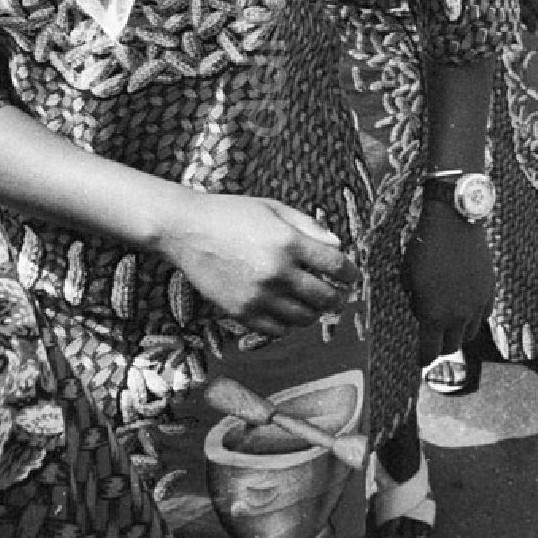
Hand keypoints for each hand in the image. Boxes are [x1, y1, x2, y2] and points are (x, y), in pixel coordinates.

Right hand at [162, 194, 358, 336]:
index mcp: (288, 242)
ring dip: (313, 312)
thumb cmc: (231, 213)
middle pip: (325, 297)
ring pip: (304, 318)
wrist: (186, 229)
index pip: (336, 266)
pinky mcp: (241, 312)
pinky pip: (277, 330)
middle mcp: (277, 272)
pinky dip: (288, 324)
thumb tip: (338, 247)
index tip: (352, 276)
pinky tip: (286, 311)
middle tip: (337, 296)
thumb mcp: (274, 208)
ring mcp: (259, 295)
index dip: (350, 273)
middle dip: (337, 297)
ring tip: (311, 304)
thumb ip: (309, 226)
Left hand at [402, 191, 493, 360]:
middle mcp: (457, 316)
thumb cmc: (423, 246)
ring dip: (458, 334)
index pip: (429, 350)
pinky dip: (473, 318)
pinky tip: (465, 311)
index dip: (423, 358)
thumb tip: (417, 309)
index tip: (419, 360)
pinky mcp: (489, 291)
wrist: (454, 222)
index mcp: (433, 315)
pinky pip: (482, 315)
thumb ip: (413, 300)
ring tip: (449, 328)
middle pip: (450, 346)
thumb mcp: (407, 275)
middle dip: (440, 347)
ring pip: (468, 334)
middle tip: (433, 344)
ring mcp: (476, 305)